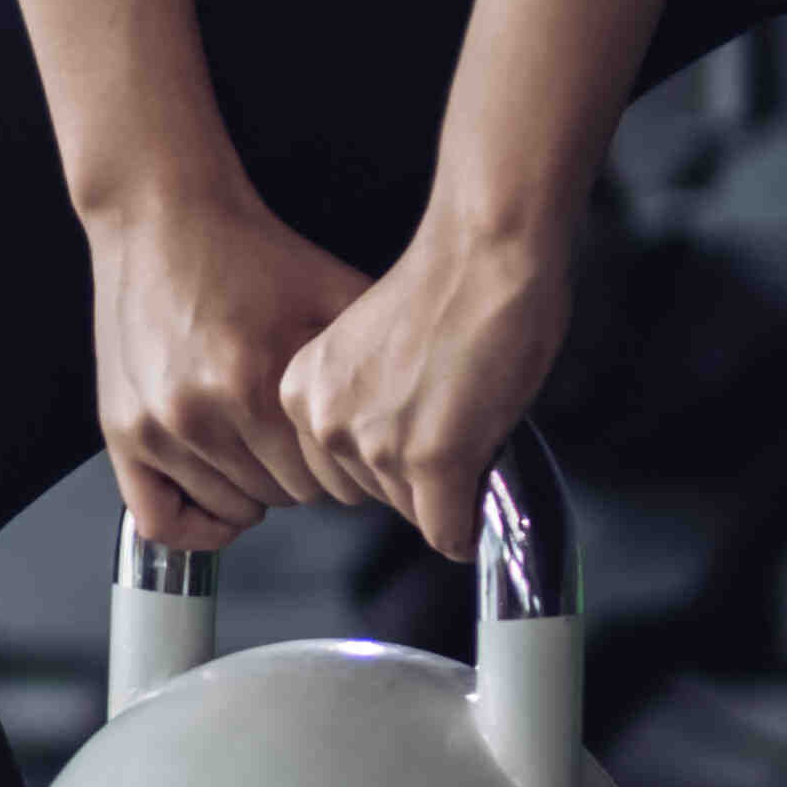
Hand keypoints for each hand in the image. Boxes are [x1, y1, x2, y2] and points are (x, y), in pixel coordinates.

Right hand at [85, 185, 372, 552]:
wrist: (163, 217)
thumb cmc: (247, 253)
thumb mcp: (333, 294)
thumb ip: (375, 361)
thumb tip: (414, 423)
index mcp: (258, 387)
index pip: (327, 482)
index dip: (346, 470)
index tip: (345, 451)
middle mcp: (202, 415)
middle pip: (284, 498)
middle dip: (305, 476)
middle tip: (305, 443)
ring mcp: (157, 428)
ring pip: (231, 508)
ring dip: (256, 490)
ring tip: (263, 452)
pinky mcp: (121, 432)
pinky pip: (158, 520)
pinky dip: (196, 524)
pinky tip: (219, 503)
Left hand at [277, 218, 572, 563]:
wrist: (486, 255)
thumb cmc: (445, 288)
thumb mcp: (367, 354)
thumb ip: (360, 407)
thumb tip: (385, 462)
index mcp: (301, 394)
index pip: (333, 470)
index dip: (385, 457)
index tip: (416, 428)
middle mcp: (325, 423)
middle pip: (371, 494)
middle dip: (416, 476)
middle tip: (454, 427)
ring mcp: (377, 444)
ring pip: (413, 512)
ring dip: (448, 490)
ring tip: (473, 429)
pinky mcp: (430, 460)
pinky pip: (446, 531)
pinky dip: (466, 529)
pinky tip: (479, 509)